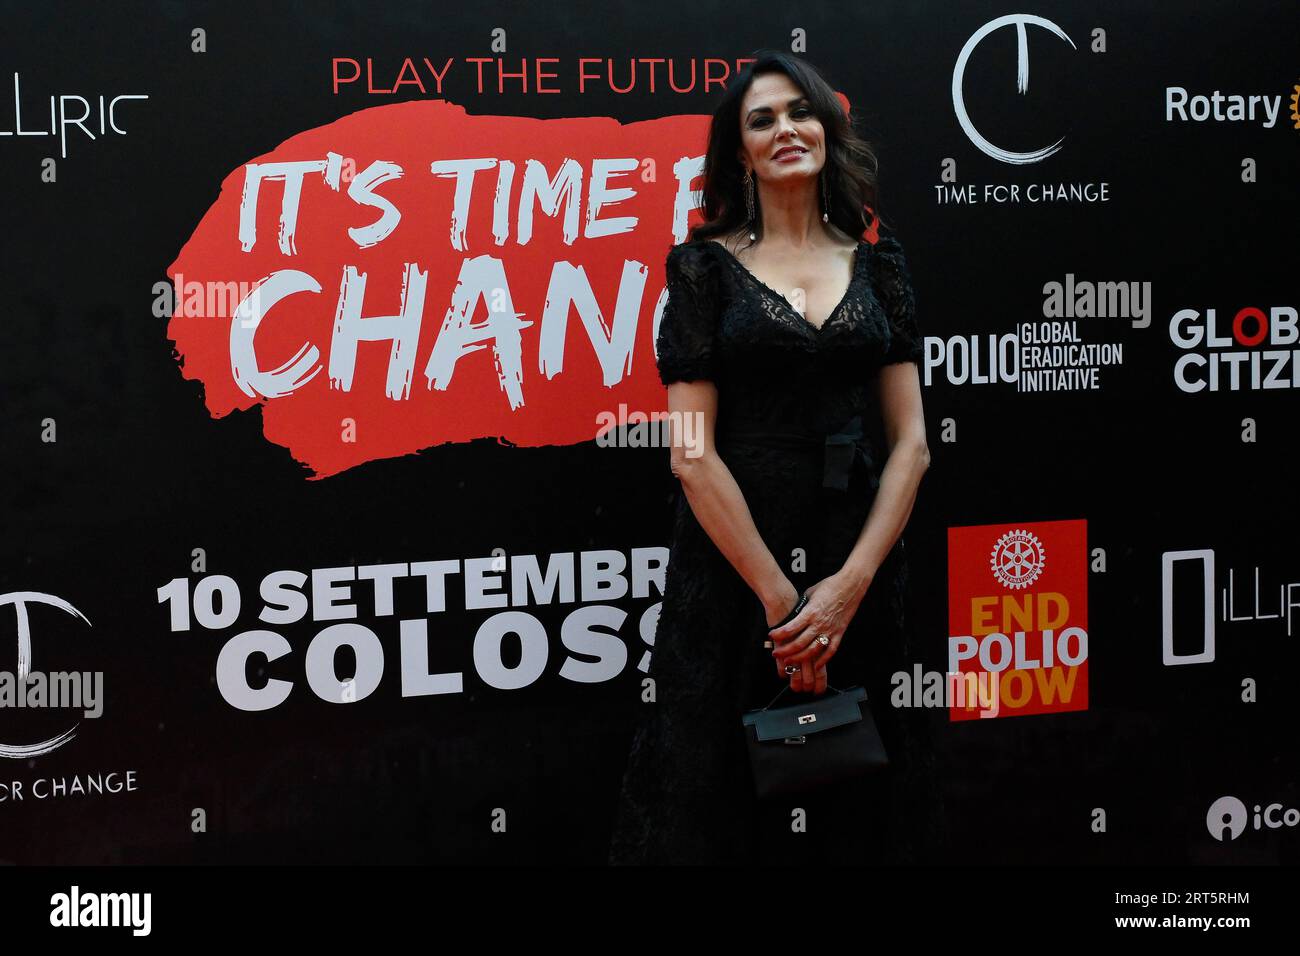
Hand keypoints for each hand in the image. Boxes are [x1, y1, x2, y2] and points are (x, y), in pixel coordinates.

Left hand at [768, 573, 865, 692]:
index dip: (779, 634)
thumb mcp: (810, 593)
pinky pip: (830, 651)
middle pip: (799, 643)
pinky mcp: (839, 633)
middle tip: (776, 654)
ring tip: (789, 662)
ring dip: (800, 658)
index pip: (791, 628)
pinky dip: (823, 660)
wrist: (851, 585)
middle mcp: (819, 623)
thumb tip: (794, 613)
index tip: (771, 636)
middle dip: (785, 651)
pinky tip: (815, 666)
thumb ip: (802, 606)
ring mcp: (830, 630)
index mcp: (810, 612)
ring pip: (813, 650)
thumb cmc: (830, 586)